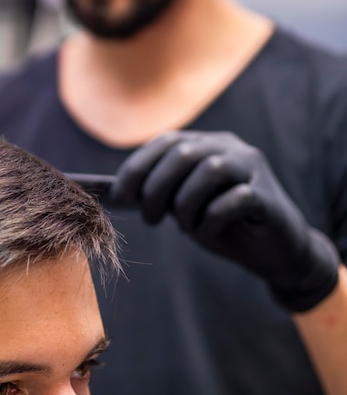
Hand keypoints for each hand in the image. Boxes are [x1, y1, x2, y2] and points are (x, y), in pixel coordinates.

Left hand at [111, 131, 339, 311]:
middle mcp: (231, 148)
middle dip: (156, 188)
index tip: (119, 194)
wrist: (275, 252)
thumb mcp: (186, 207)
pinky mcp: (267, 196)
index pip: (167, 142)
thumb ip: (162, 194)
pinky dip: (212, 219)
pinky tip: (207, 233)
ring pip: (210, 170)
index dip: (138, 166)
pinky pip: (235, 199)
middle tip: (149, 218)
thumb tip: (120, 192)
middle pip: (184, 153)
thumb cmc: (223, 225)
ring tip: (185, 227)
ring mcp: (253, 169)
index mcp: (208, 145)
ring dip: (186, 204)